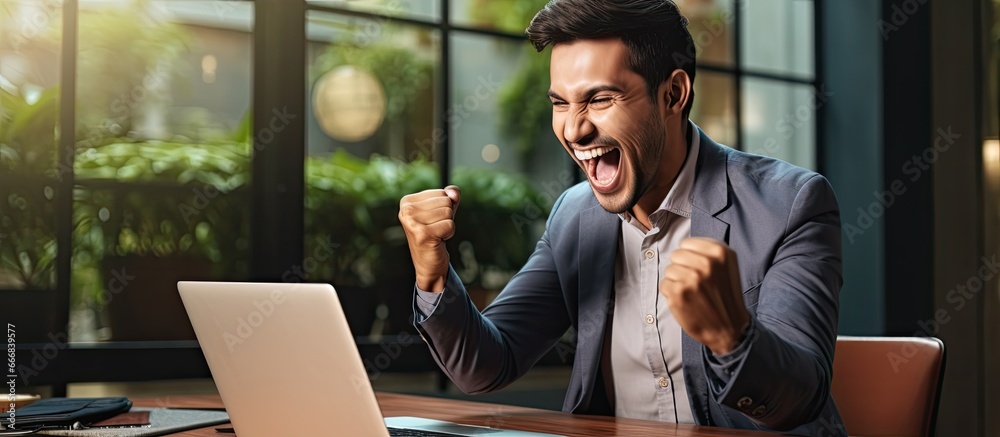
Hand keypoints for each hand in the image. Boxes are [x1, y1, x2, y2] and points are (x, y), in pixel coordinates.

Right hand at [398, 185, 459, 292]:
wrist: (428, 263)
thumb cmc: (436, 233)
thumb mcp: (443, 210)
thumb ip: (450, 195)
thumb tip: (454, 194)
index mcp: (407, 201)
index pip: (441, 193)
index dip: (444, 208)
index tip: (432, 221)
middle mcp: (406, 210)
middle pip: (445, 202)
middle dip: (446, 217)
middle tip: (434, 229)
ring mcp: (412, 222)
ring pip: (448, 213)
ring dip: (447, 225)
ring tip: (436, 234)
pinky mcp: (423, 234)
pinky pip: (450, 224)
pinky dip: (449, 233)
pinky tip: (438, 240)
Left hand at [661, 237, 749, 354]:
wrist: (728, 328)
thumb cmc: (725, 296)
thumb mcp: (727, 267)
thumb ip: (708, 251)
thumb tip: (683, 244)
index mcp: (720, 253)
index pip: (686, 243)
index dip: (689, 256)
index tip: (698, 269)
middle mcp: (707, 264)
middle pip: (676, 255)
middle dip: (681, 268)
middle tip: (695, 283)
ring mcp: (691, 278)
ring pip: (669, 270)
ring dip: (676, 281)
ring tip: (692, 292)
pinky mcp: (678, 293)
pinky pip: (664, 284)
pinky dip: (672, 294)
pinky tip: (686, 301)